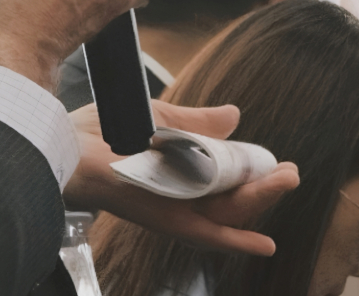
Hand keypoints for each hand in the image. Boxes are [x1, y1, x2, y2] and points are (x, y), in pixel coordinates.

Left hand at [65, 101, 299, 254]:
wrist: (67, 143)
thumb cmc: (102, 132)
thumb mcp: (160, 120)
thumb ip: (197, 122)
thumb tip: (235, 115)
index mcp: (178, 171)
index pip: (225, 176)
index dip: (253, 170)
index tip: (277, 161)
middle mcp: (179, 194)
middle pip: (232, 199)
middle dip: (265, 188)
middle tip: (290, 172)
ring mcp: (173, 208)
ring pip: (228, 213)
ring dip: (260, 201)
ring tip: (286, 180)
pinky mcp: (164, 219)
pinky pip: (205, 236)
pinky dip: (236, 241)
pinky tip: (264, 244)